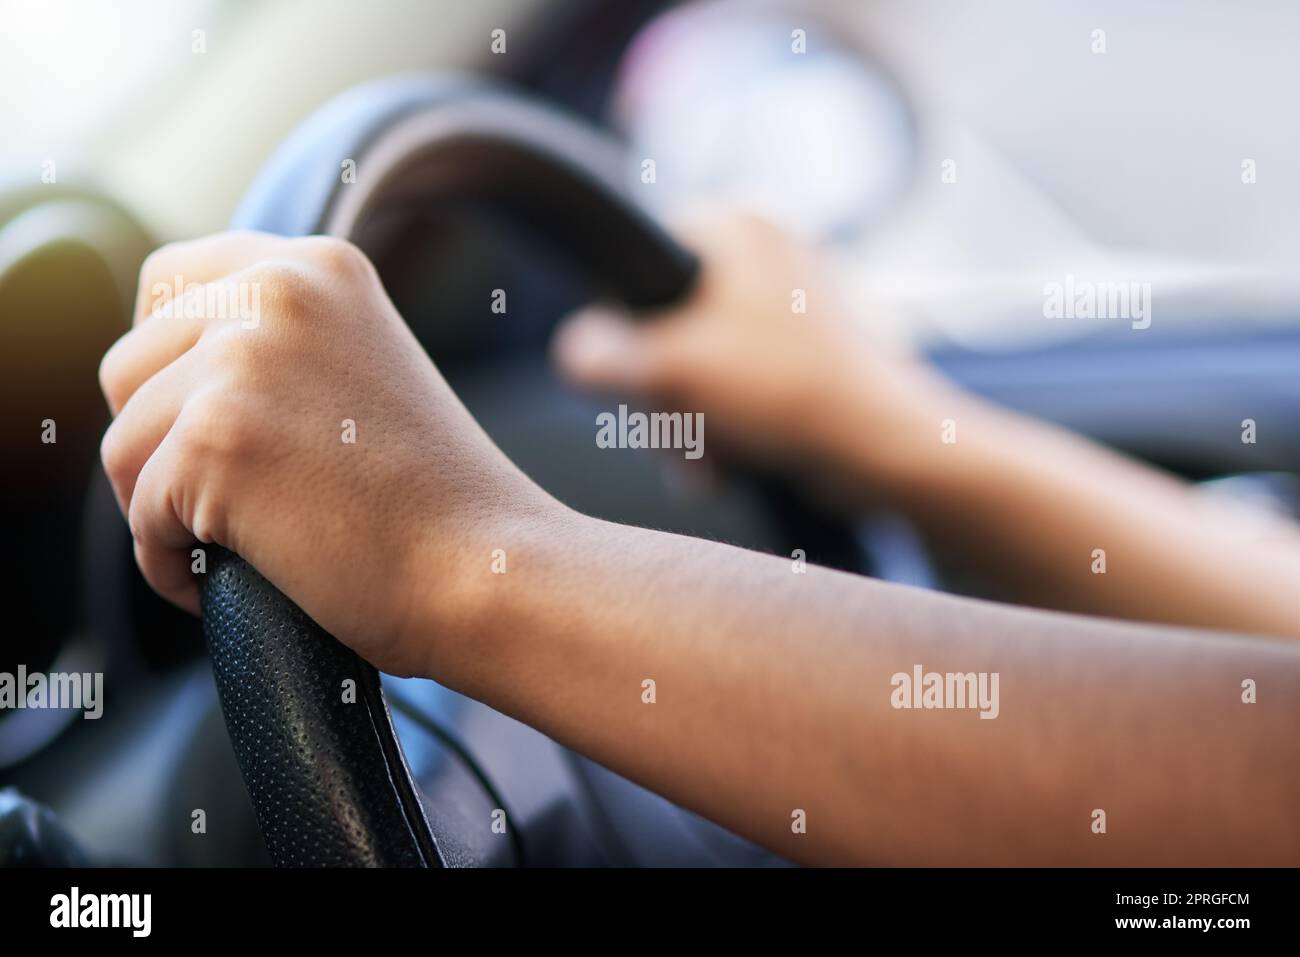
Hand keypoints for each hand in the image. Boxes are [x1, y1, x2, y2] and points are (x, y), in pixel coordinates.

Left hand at [98, 232, 553, 676]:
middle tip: (228, 502)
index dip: (164, 362)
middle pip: (128, 365)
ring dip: (162, 510)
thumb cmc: (434, 502)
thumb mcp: (363, 371)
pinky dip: (171, 564)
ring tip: (237, 546)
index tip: (198, 422)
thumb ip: (280, 345)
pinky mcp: (215, 436)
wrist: (485, 567)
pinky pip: (139, 515)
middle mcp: (276, 289)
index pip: (168, 280)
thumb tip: (165, 372)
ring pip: (123, 445)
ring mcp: (243, 359)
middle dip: (158, 445)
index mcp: (316, 266)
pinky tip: (229, 581)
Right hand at [551, 211, 959, 496]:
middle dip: (663, 396)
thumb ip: (600, 356)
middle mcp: (768, 249)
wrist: (887, 453)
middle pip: (664, 324)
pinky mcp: (805, 354)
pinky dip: (725, 426)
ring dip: (688, 422)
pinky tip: (726, 466)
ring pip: (697, 362)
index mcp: (739, 221)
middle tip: (674, 436)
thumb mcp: (670, 371)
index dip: (624, 327)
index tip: (639, 377)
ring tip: (705, 463)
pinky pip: (736, 386)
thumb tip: (574, 352)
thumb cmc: (787, 395)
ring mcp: (790, 303)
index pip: (637, 261)